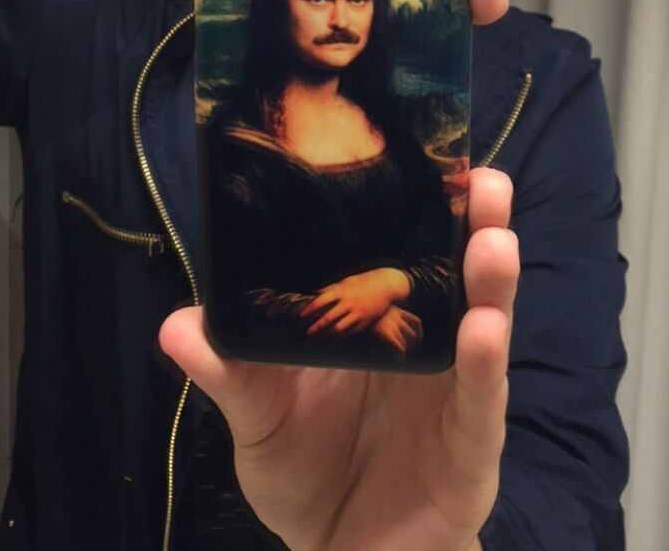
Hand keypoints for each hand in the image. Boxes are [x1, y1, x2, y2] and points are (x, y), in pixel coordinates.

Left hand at [159, 167, 517, 550]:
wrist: (340, 549)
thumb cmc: (305, 470)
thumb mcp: (258, 415)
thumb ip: (230, 370)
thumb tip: (177, 324)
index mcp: (380, 322)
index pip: (405, 250)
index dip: (422, 206)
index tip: (428, 156)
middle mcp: (427, 342)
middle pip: (457, 272)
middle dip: (474, 223)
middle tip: (482, 180)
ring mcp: (453, 390)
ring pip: (484, 322)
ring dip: (491, 280)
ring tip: (491, 240)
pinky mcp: (470, 443)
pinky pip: (481, 399)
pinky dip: (485, 364)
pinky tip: (483, 330)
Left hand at [299, 267, 410, 335]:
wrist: (386, 286)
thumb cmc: (364, 282)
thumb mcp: (346, 281)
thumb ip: (330, 288)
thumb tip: (315, 293)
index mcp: (341, 291)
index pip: (321, 301)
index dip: (309, 309)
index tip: (300, 316)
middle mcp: (348, 303)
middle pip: (328, 318)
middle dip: (316, 327)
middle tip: (308, 332)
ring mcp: (357, 313)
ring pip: (339, 328)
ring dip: (327, 334)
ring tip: (320, 336)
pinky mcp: (365, 321)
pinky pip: (351, 331)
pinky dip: (341, 336)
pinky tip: (334, 338)